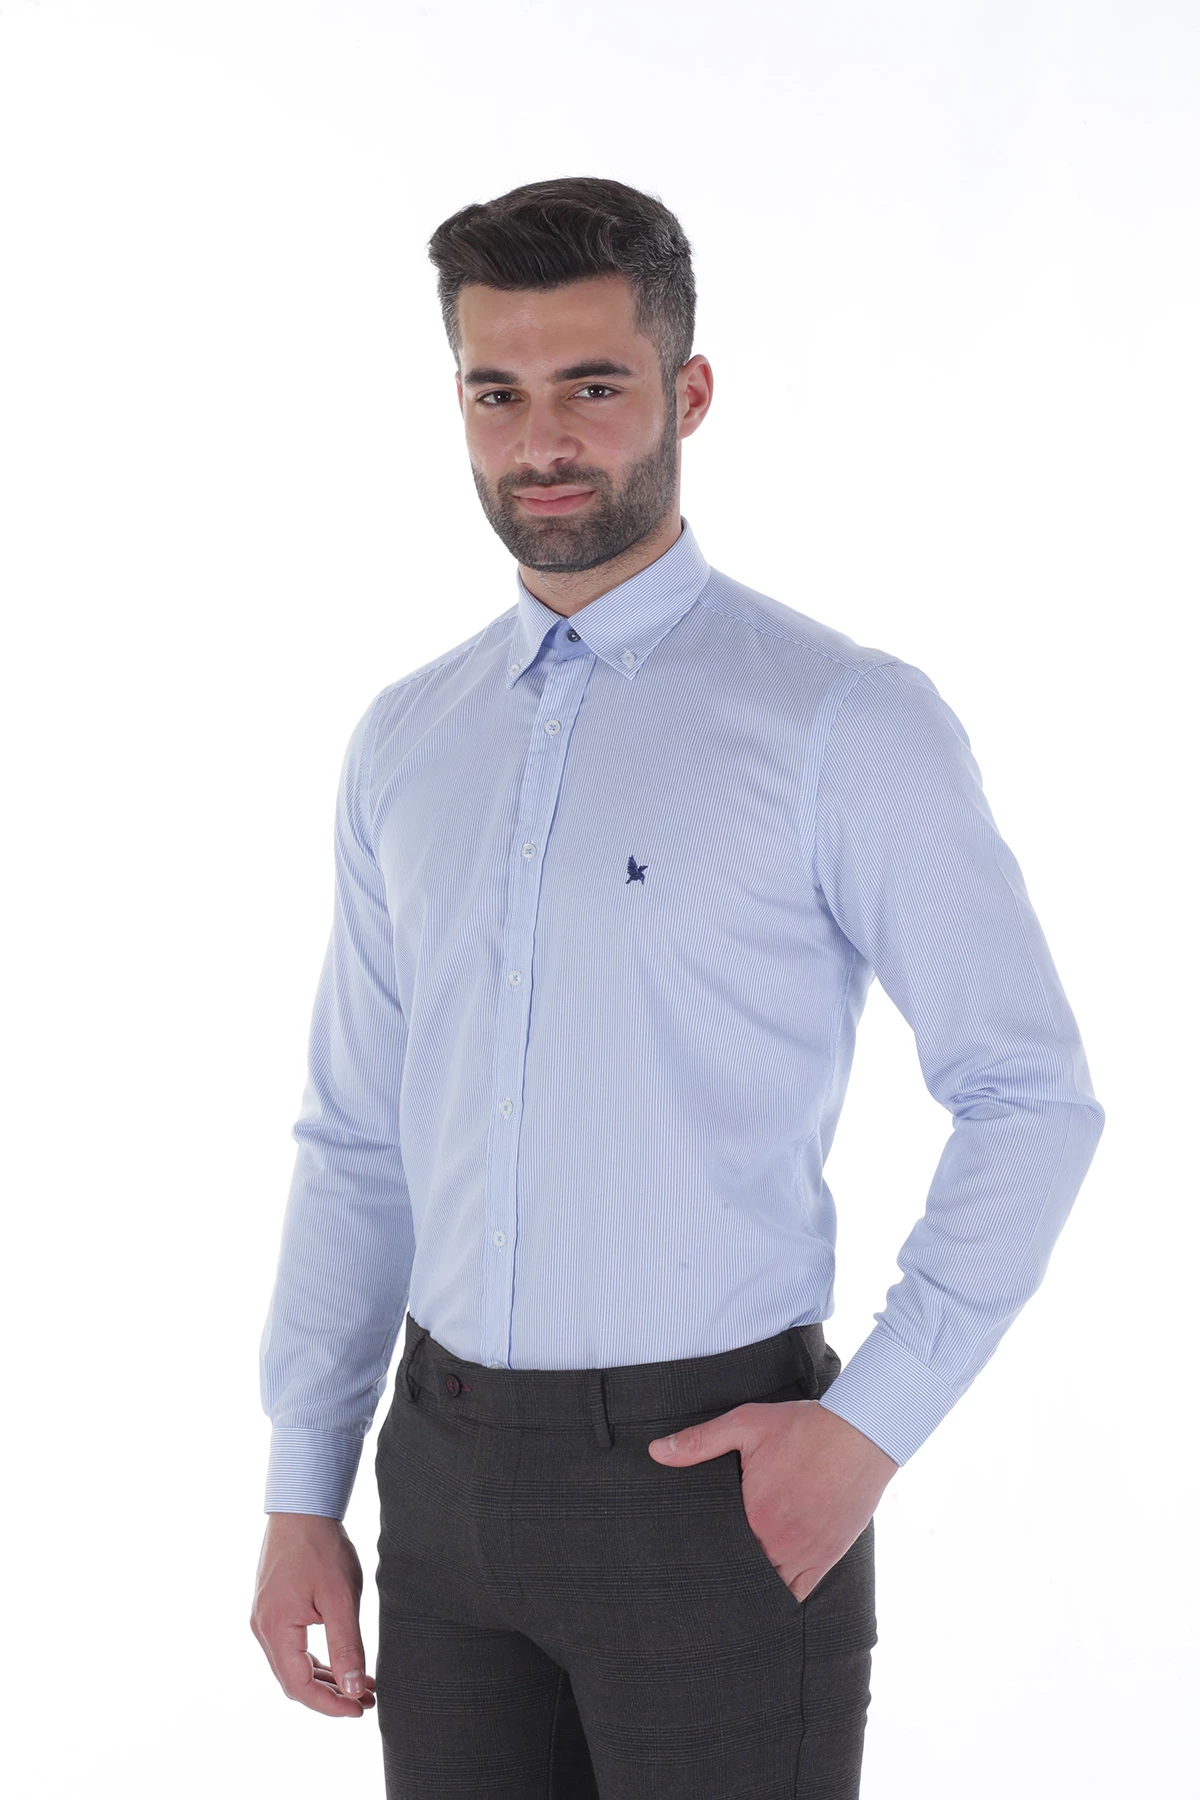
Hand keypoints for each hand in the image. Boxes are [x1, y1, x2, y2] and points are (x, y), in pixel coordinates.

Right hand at [250, 1513, 376, 1715]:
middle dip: (330, 1694)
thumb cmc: (321, 1547)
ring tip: (358, 1685)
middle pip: (294, 1680)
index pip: (300, 1686)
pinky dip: (315, 1658)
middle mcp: (262, 1628)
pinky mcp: (272, 1606)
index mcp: (275, 1629)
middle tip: (365, 1701)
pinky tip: (339, 1660)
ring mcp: (264, 1617)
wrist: (302, 1506)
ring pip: (293, 1664)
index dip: (330, 1705)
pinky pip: (291, 1645)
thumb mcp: (341, 1598)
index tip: (359, 1710)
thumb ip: (346, 1646)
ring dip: (325, 1677)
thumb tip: (352, 1689)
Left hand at [648, 1398, 897, 1602]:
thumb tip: (655, 1452)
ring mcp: (804, 1554)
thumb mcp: (745, 1424)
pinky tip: (765, 1596)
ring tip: (727, 1594)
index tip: (684, 1563)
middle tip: (699, 1585)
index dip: (701, 1557)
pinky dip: (780, 1595)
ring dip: (749, 1588)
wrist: (860, 1433)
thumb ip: (699, 1441)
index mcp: (753, 1515)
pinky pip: (798, 1592)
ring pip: (768, 1588)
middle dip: (723, 1577)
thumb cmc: (802, 1427)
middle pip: (741, 1574)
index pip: (716, 1550)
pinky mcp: (826, 1556)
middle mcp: (778, 1542)